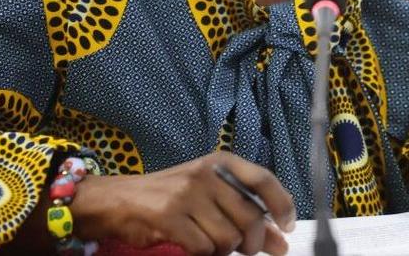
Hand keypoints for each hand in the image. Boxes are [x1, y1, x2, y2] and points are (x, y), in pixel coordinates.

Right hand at [71, 152, 295, 255]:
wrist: (120, 200)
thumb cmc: (172, 196)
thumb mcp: (211, 194)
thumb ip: (245, 212)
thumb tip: (280, 240)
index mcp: (221, 162)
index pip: (264, 179)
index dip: (283, 204)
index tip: (287, 227)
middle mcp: (206, 174)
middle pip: (250, 217)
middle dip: (253, 242)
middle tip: (246, 249)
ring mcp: (187, 194)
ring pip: (228, 238)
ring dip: (224, 250)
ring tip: (210, 242)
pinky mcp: (169, 217)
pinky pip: (203, 248)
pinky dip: (203, 254)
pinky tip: (194, 245)